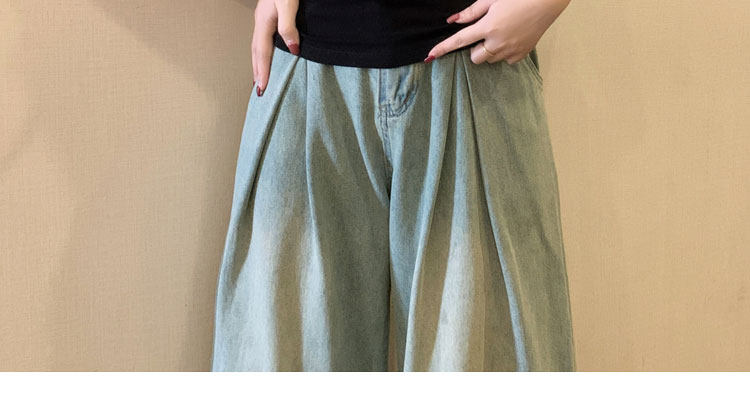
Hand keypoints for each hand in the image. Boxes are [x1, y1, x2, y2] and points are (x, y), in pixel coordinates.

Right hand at [252, 0, 299, 96]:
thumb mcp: (288, 5)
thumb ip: (288, 27)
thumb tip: (292, 50)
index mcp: (263, 22)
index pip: (262, 53)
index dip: (263, 71)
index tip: (263, 88)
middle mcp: (261, 21)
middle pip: (256, 52)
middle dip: (257, 71)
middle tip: (259, 89)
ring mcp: (264, 17)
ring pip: (258, 45)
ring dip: (259, 62)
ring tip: (260, 76)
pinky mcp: (270, 14)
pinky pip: (264, 39)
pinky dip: (264, 51)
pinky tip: (268, 53)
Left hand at [424, 0, 570, 64]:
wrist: (548, 1)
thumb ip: (471, 12)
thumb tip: (453, 20)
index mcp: (488, 27)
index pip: (459, 41)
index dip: (443, 48)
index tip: (430, 56)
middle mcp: (498, 43)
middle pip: (475, 57)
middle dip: (475, 48)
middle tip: (484, 33)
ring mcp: (510, 51)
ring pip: (489, 59)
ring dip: (489, 50)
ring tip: (500, 34)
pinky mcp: (521, 55)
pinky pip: (505, 60)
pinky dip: (504, 52)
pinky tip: (511, 38)